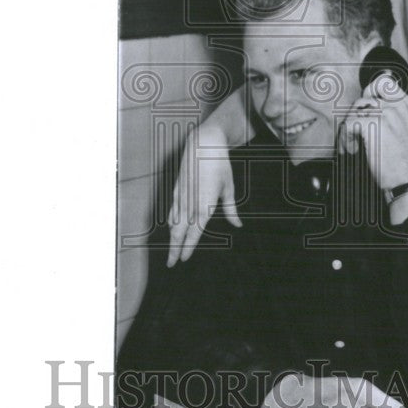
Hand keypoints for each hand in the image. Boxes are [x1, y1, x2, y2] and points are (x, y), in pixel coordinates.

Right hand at [167, 124, 240, 266]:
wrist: (203, 143)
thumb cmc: (220, 165)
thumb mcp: (229, 187)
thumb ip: (231, 209)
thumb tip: (238, 225)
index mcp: (205, 204)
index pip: (195, 232)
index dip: (188, 247)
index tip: (184, 259)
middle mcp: (190, 202)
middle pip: (179, 231)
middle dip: (174, 249)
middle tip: (171, 264)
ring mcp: (181, 195)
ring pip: (173, 222)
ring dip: (171, 238)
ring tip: (170, 252)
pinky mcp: (176, 188)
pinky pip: (172, 209)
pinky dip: (170, 221)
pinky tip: (171, 228)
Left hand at [338, 84, 407, 190]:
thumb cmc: (405, 161)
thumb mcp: (406, 129)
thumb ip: (393, 113)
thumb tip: (370, 102)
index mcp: (406, 105)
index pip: (383, 82)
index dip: (368, 93)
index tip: (362, 110)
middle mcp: (395, 106)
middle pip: (363, 100)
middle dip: (354, 118)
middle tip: (355, 136)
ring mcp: (384, 114)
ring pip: (353, 113)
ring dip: (349, 131)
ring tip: (355, 146)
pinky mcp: (372, 125)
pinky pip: (348, 124)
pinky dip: (345, 139)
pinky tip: (353, 150)